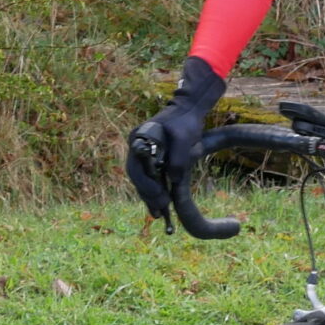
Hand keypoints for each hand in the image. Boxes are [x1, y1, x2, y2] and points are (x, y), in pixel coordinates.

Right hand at [126, 59, 224, 223]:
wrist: (188, 109)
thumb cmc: (185, 120)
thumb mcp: (184, 138)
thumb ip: (177, 158)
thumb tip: (173, 180)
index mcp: (139, 139)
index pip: (136, 168)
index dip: (146, 186)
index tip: (160, 198)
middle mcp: (136, 147)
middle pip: (136, 176)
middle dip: (147, 195)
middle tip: (159, 212)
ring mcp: (143, 153)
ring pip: (141, 179)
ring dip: (149, 197)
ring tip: (158, 215)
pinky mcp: (151, 158)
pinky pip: (149, 177)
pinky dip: (154, 191)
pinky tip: (159, 206)